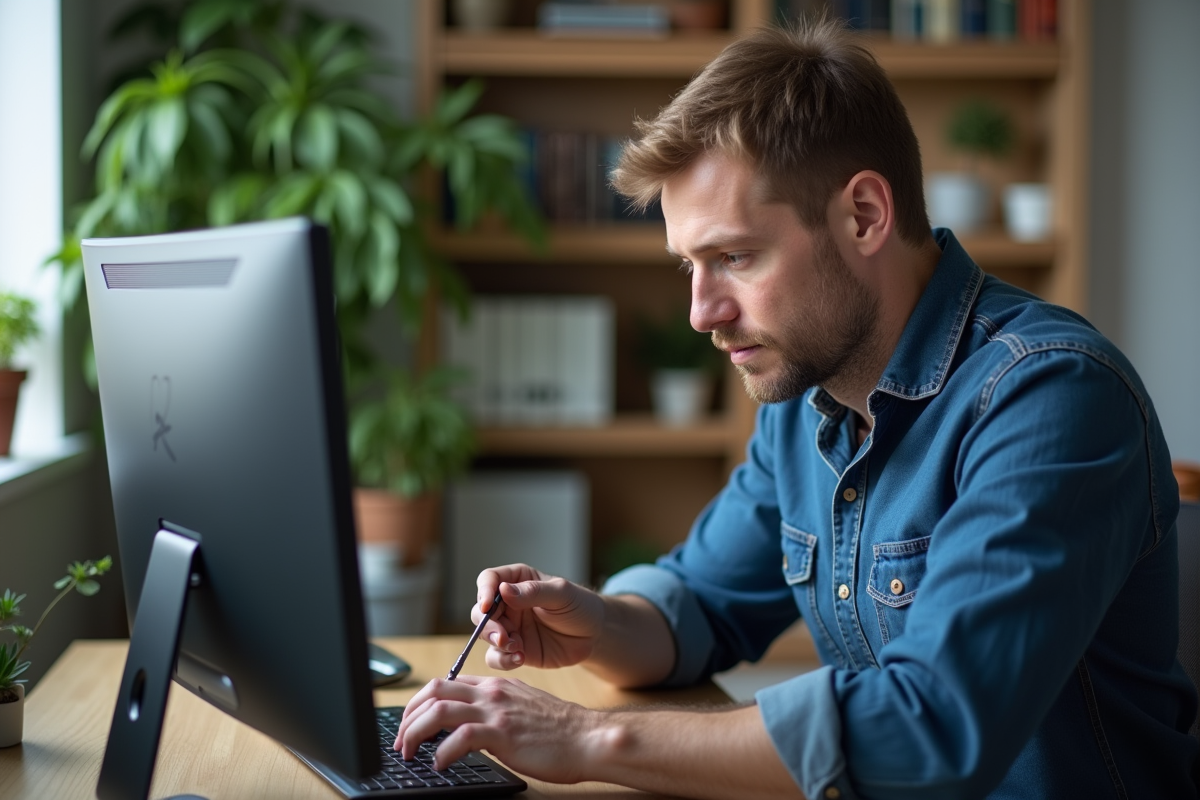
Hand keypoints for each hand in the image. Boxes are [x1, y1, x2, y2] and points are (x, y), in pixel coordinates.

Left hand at [395, 675, 597, 782]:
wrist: (586, 738)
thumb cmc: (559, 729)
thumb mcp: (521, 706)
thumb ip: (495, 707)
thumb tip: (467, 724)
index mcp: (494, 685)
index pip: (444, 683)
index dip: (419, 703)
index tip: (409, 725)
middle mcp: (491, 693)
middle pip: (433, 691)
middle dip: (408, 716)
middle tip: (400, 741)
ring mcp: (496, 711)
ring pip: (438, 711)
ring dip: (414, 733)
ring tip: (409, 753)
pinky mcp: (503, 733)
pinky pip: (460, 738)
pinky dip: (442, 753)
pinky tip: (440, 765)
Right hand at [474, 564, 605, 670]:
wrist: (594, 635)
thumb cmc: (579, 606)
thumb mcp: (561, 594)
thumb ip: (533, 592)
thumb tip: (503, 590)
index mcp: (517, 581)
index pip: (489, 580)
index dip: (483, 591)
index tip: (487, 605)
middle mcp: (508, 604)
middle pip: (480, 611)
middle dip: (487, 624)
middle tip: (502, 636)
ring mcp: (510, 628)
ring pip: (485, 635)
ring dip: (495, 643)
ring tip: (516, 648)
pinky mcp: (514, 650)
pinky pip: (496, 657)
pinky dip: (503, 660)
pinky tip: (520, 658)